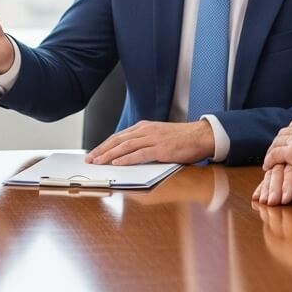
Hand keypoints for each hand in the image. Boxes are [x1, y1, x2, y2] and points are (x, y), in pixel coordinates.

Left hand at [86, 120, 214, 164]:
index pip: (119, 136)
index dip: (105, 145)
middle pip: (118, 140)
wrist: (201, 135)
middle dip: (102, 150)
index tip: (95, 153)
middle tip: (90, 159)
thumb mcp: (159, 135)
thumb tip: (129, 153)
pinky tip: (117, 164)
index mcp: (144, 127)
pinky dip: (126, 159)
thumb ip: (145, 141)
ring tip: (99, 162)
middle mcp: (145, 131)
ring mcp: (152, 139)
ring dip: (109, 155)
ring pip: (125, 147)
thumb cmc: (182, 138)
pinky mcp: (160, 149)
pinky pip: (139, 155)